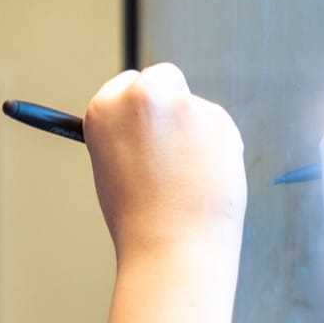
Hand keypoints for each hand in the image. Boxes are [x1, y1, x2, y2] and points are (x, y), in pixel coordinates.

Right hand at [82, 63, 247, 259]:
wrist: (172, 245)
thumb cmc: (139, 218)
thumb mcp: (113, 167)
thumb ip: (128, 136)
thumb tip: (152, 124)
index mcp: (103, 108)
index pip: (127, 82)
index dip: (141, 102)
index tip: (150, 118)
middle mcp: (139, 97)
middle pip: (164, 77)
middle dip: (173, 99)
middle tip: (175, 143)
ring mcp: (180, 104)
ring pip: (196, 109)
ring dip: (197, 133)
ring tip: (186, 180)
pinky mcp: (217, 117)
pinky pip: (219, 128)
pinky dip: (218, 149)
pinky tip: (206, 179)